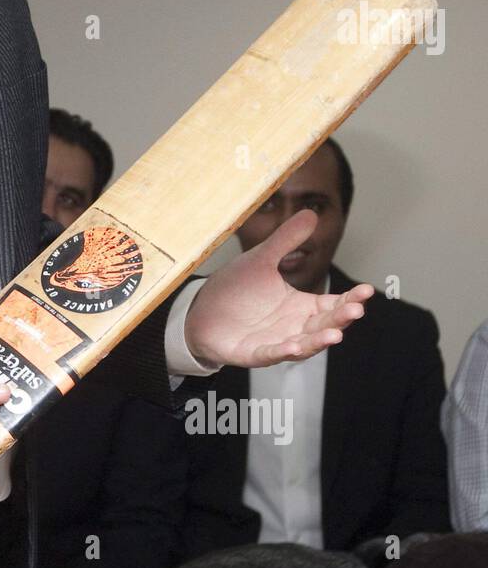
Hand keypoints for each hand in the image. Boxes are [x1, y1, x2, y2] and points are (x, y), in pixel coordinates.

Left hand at [184, 211, 372, 367]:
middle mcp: (294, 327)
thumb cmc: (236, 288)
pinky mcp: (254, 353)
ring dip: (319, 340)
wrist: (201, 310)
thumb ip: (286, 240)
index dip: (350, 299)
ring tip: (335, 334)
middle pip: (324, 324)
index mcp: (301, 306)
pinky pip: (271, 354)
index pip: (332, 304)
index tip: (366, 291)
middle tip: (356, 310)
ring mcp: (276, 342)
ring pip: (304, 344)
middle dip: (341, 319)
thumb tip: (311, 213)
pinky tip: (295, 347)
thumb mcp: (262, 259)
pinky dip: (284, 352)